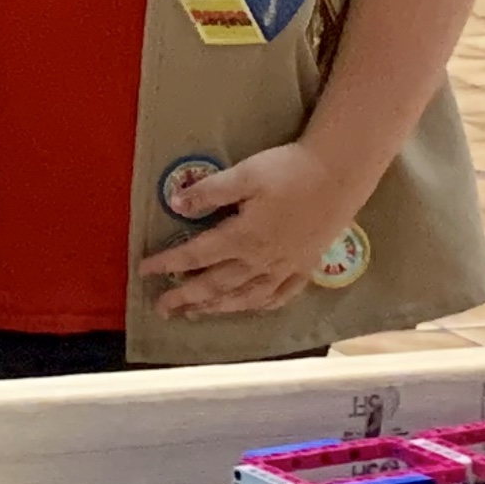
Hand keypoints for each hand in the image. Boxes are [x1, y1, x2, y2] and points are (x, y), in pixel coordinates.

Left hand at [146, 138, 365, 320]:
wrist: (340, 174)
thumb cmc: (289, 170)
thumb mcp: (244, 175)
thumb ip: (209, 192)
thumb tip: (175, 205)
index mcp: (244, 237)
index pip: (196, 255)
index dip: (168, 263)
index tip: (144, 270)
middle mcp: (263, 260)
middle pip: (218, 285)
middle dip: (187, 297)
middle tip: (162, 309)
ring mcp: (287, 266)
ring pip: (247, 296)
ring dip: (219, 307)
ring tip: (196, 313)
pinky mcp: (306, 266)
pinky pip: (281, 295)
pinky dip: (261, 305)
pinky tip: (250, 308)